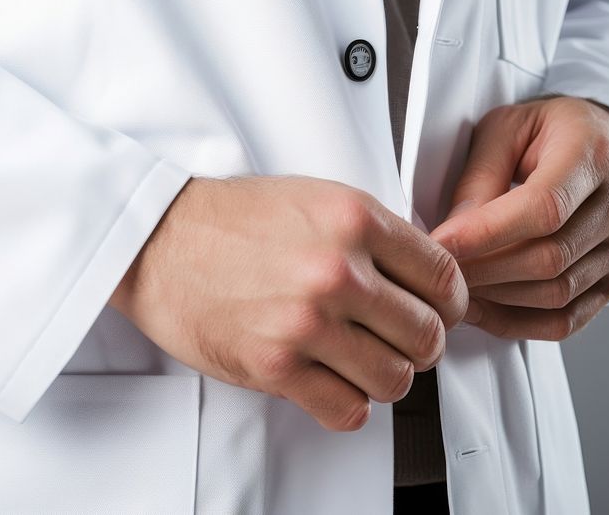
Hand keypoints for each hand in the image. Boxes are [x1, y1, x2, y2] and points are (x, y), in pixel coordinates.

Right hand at [110, 176, 467, 430]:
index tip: (440, 312)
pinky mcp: (275, 365)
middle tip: (399, 341)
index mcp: (355, 220)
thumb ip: (375, 236)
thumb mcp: (318, 198)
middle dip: (420, 344)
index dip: (450, 303)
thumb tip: (425, 277)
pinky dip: (348, 404)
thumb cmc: (233, 219)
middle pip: (428, 335)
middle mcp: (338, 270)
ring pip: (395, 379)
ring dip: (385, 378)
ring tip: (362, 363)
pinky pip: (348, 410)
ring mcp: (307, 321)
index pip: (445, 277)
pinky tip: (331, 383)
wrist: (159, 238)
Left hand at [429, 97, 608, 340]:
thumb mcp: (505, 129)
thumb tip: (454, 234)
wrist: (604, 143)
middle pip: (549, 258)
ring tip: (456, 287)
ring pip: (557, 294)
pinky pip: (567, 320)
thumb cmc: (547, 132)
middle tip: (438, 270)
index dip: (487, 234)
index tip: (441, 244)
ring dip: (497, 299)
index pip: (543, 208)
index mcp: (594, 154)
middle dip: (484, 270)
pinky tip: (484, 309)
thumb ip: (479, 177)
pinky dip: (519, 323)